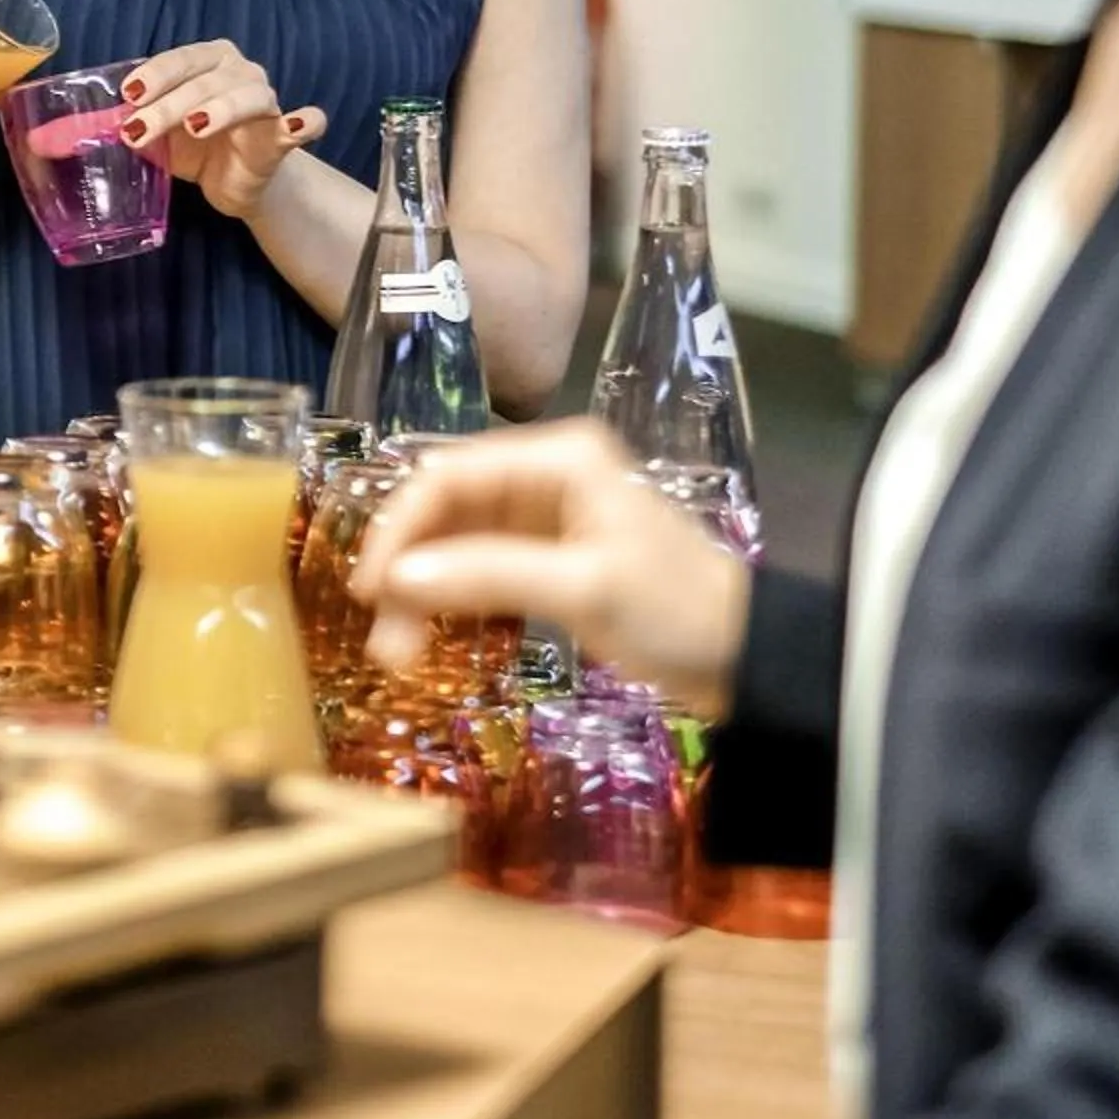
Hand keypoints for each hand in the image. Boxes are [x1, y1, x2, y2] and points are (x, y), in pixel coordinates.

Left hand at [116, 41, 324, 219]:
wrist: (235, 181)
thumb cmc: (193, 146)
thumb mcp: (152, 134)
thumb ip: (116, 126)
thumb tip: (58, 136)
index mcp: (206, 61)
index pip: (180, 60)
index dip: (155, 74)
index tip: (128, 95)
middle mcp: (240, 72)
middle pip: (207, 81)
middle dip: (170, 104)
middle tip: (136, 131)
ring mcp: (266, 101)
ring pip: (249, 97)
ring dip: (222, 109)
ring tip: (195, 127)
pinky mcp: (284, 136)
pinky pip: (306, 123)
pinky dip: (305, 122)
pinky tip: (294, 127)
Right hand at [352, 422, 751, 716]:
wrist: (749, 659)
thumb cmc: (676, 610)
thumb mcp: (584, 589)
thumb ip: (489, 575)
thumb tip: (397, 578)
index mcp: (558, 459)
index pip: (449, 475)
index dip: (399, 527)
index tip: (368, 587)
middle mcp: (545, 476)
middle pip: (447, 510)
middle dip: (409, 568)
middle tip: (385, 639)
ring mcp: (548, 519)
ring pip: (457, 545)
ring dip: (425, 593)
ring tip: (401, 653)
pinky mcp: (551, 560)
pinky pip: (482, 572)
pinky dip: (454, 604)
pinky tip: (436, 639)